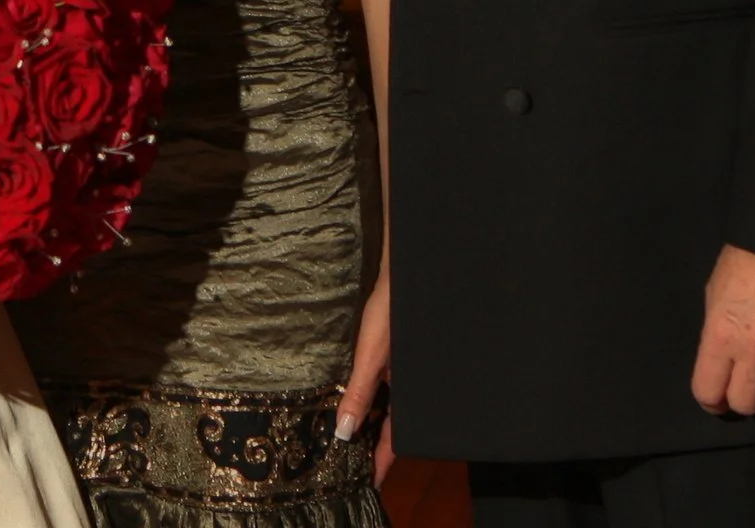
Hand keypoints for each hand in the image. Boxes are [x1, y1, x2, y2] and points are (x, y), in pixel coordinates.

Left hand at [336, 267, 394, 483]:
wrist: (406, 270)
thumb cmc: (390, 309)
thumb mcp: (371, 353)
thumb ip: (359, 392)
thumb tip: (344, 431)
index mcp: (410, 391)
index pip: (396, 440)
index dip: (383, 462)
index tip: (371, 483)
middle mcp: (410, 385)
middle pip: (394, 426)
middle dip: (376, 444)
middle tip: (356, 462)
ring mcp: (404, 371)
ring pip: (389, 407)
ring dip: (372, 420)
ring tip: (351, 436)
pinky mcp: (398, 356)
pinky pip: (387, 387)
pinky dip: (373, 398)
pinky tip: (358, 397)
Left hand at [690, 243, 754, 414]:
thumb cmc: (745, 260)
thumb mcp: (715, 294)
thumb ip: (717, 334)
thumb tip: (720, 362)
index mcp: (721, 336)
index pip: (708, 391)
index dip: (710, 398)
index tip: (715, 395)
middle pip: (745, 404)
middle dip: (741, 397)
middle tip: (745, 384)